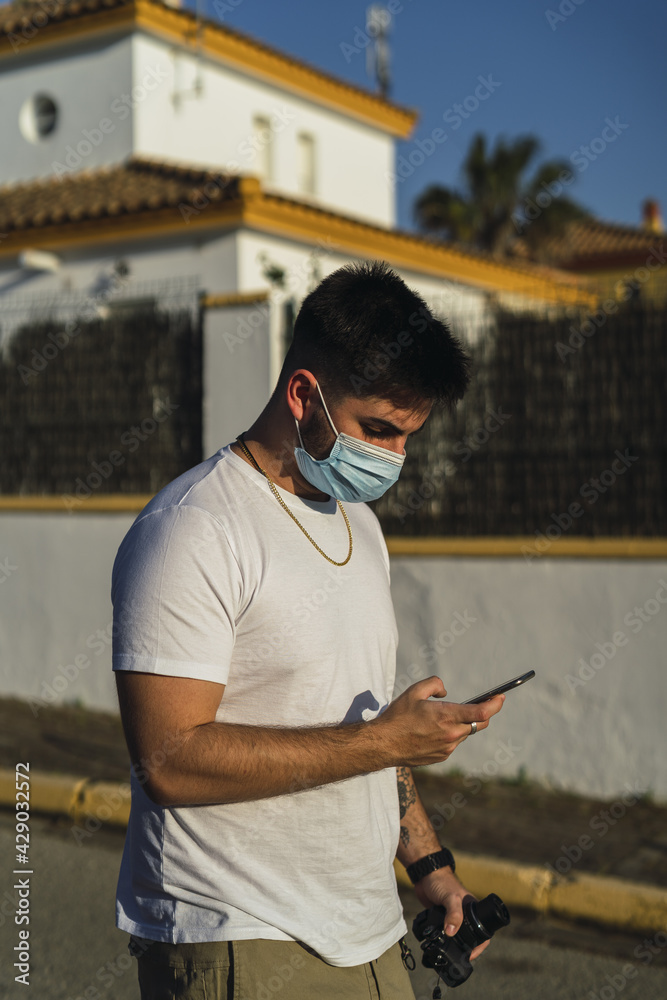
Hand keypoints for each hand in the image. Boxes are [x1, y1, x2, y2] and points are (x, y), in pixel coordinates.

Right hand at [372, 676, 503, 767]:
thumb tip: (445, 692)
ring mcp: (447, 748)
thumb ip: (435, 684)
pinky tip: (435, 730)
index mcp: (447, 716)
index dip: (495, 704)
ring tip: (446, 716)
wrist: (384, 744)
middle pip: (479, 724)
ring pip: (465, 733)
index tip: (501, 697)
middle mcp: (451, 734)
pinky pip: (454, 743)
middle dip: (484, 713)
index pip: (481, 713)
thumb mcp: (414, 691)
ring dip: (463, 724)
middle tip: (483, 704)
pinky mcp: (442, 756)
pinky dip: (452, 734)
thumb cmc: (398, 717)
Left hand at [415, 868, 490, 960]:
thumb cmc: (442, 882)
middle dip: (467, 947)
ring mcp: (453, 915)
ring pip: (457, 934)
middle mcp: (465, 914)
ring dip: (454, 943)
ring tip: (448, 952)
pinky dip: (443, 937)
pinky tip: (438, 941)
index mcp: (473, 909)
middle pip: (470, 935)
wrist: (426, 874)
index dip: (480, 945)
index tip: (471, 955)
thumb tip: (451, 933)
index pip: (483, 931)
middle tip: (459, 956)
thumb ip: (453, 914)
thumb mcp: (450, 898)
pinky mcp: (442, 916)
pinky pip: (445, 930)